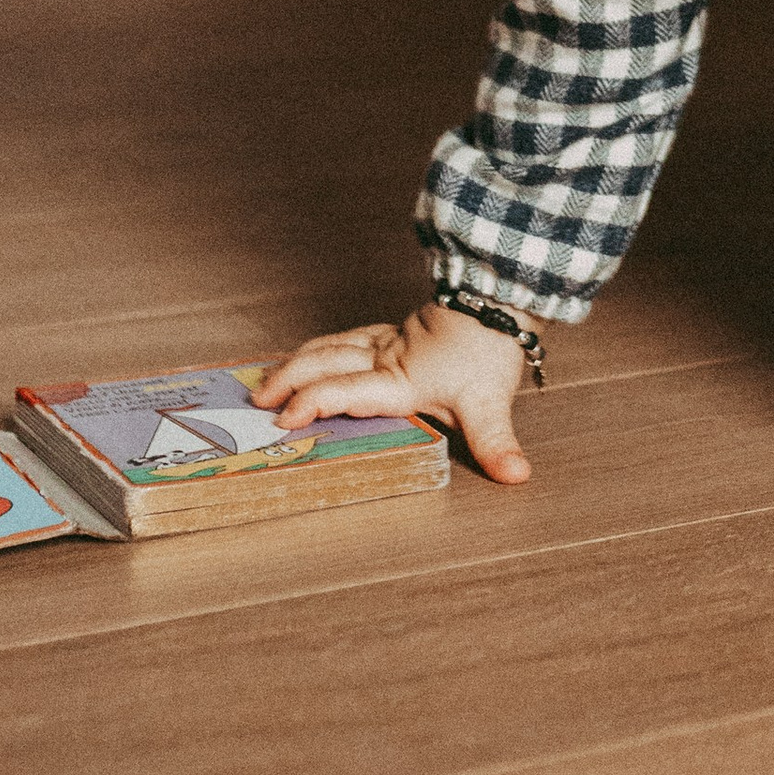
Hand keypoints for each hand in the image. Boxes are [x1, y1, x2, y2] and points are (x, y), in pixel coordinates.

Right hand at [252, 309, 532, 485]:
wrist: (498, 299)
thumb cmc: (488, 349)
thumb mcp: (491, 402)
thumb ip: (496, 442)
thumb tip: (515, 475)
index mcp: (397, 379)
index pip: (343, 390)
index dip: (311, 403)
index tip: (283, 420)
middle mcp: (383, 357)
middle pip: (324, 363)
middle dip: (287, 381)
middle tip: (258, 402)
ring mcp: (384, 341)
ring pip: (328, 346)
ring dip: (295, 362)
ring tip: (267, 379)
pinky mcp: (390, 332)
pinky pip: (342, 338)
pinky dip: (316, 348)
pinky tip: (307, 356)